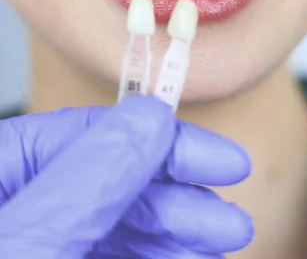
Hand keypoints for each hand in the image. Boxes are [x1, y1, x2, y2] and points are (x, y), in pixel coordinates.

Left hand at [0, 95, 253, 257]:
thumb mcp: (30, 241)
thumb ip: (87, 180)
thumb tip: (150, 115)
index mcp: (1, 172)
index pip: (89, 136)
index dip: (162, 142)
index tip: (218, 160)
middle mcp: (22, 203)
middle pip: (112, 183)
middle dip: (179, 199)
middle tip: (230, 219)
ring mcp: (44, 241)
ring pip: (121, 223)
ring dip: (177, 232)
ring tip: (224, 239)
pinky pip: (117, 255)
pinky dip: (159, 255)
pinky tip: (191, 256)